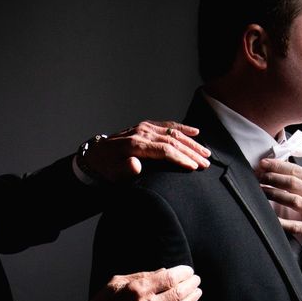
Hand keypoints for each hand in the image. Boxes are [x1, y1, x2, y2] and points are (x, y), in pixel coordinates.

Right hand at [67, 265, 201, 300]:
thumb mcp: (117, 283)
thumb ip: (141, 276)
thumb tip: (164, 271)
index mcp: (137, 290)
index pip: (169, 278)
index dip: (183, 273)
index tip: (189, 270)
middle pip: (178, 293)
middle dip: (190, 284)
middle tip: (196, 280)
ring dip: (191, 299)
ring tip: (197, 292)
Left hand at [81, 121, 209, 181]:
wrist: (95, 156)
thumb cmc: (106, 169)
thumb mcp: (112, 175)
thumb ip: (124, 171)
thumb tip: (136, 165)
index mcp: (135, 145)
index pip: (164, 150)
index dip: (181, 158)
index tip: (194, 167)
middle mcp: (141, 133)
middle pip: (172, 141)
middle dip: (191, 152)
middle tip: (206, 164)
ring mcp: (144, 127)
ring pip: (173, 132)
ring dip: (191, 142)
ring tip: (206, 153)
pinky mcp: (145, 126)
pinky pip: (167, 125)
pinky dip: (183, 128)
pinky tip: (196, 132)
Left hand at [257, 158, 301, 245]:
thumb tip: (284, 167)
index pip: (297, 171)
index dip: (279, 166)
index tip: (264, 163)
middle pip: (293, 184)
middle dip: (273, 178)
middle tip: (258, 176)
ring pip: (293, 201)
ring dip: (274, 194)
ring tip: (260, 190)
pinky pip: (297, 226)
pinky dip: (283, 223)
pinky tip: (271, 219)